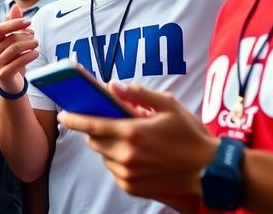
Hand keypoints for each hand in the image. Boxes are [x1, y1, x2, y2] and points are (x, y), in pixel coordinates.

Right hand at [0, 6, 36, 94]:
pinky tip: (36, 53)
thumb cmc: (11, 58)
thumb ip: (13, 24)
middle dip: (26, 36)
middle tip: (34, 36)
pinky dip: (30, 55)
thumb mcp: (11, 40)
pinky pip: (19, 61)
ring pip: (15, 49)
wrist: (10, 82)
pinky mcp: (2, 74)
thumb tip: (15, 6)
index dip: (14, 23)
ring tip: (36, 44)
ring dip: (29, 44)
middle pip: (10, 38)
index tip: (28, 21)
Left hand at [59, 82, 216, 201]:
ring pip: (103, 156)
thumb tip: (113, 85)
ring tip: (128, 139)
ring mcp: (128, 173)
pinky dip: (118, 161)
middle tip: (107, 123)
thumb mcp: (169, 106)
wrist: (208, 171)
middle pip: (94, 141)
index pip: (92, 124)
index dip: (74, 119)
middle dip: (95, 130)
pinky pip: (113, 170)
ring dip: (108, 146)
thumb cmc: (190, 136)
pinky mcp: (131, 187)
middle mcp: (126, 155)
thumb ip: (139, 94)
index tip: (64, 115)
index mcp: (132, 132)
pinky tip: (135, 155)